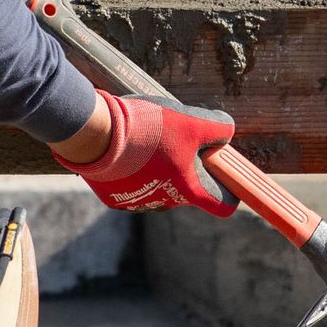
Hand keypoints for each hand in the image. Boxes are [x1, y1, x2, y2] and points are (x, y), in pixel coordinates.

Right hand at [51, 90, 238, 216]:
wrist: (97, 135)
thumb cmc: (148, 130)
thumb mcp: (191, 120)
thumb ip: (217, 128)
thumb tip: (227, 132)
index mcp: (188, 190)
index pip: (223, 206)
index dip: (230, 191)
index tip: (224, 172)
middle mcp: (165, 204)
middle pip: (189, 190)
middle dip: (190, 169)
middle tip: (181, 141)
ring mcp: (139, 203)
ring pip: (160, 187)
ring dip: (161, 169)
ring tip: (150, 142)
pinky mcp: (115, 199)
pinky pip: (134, 187)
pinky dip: (136, 172)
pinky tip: (129, 151)